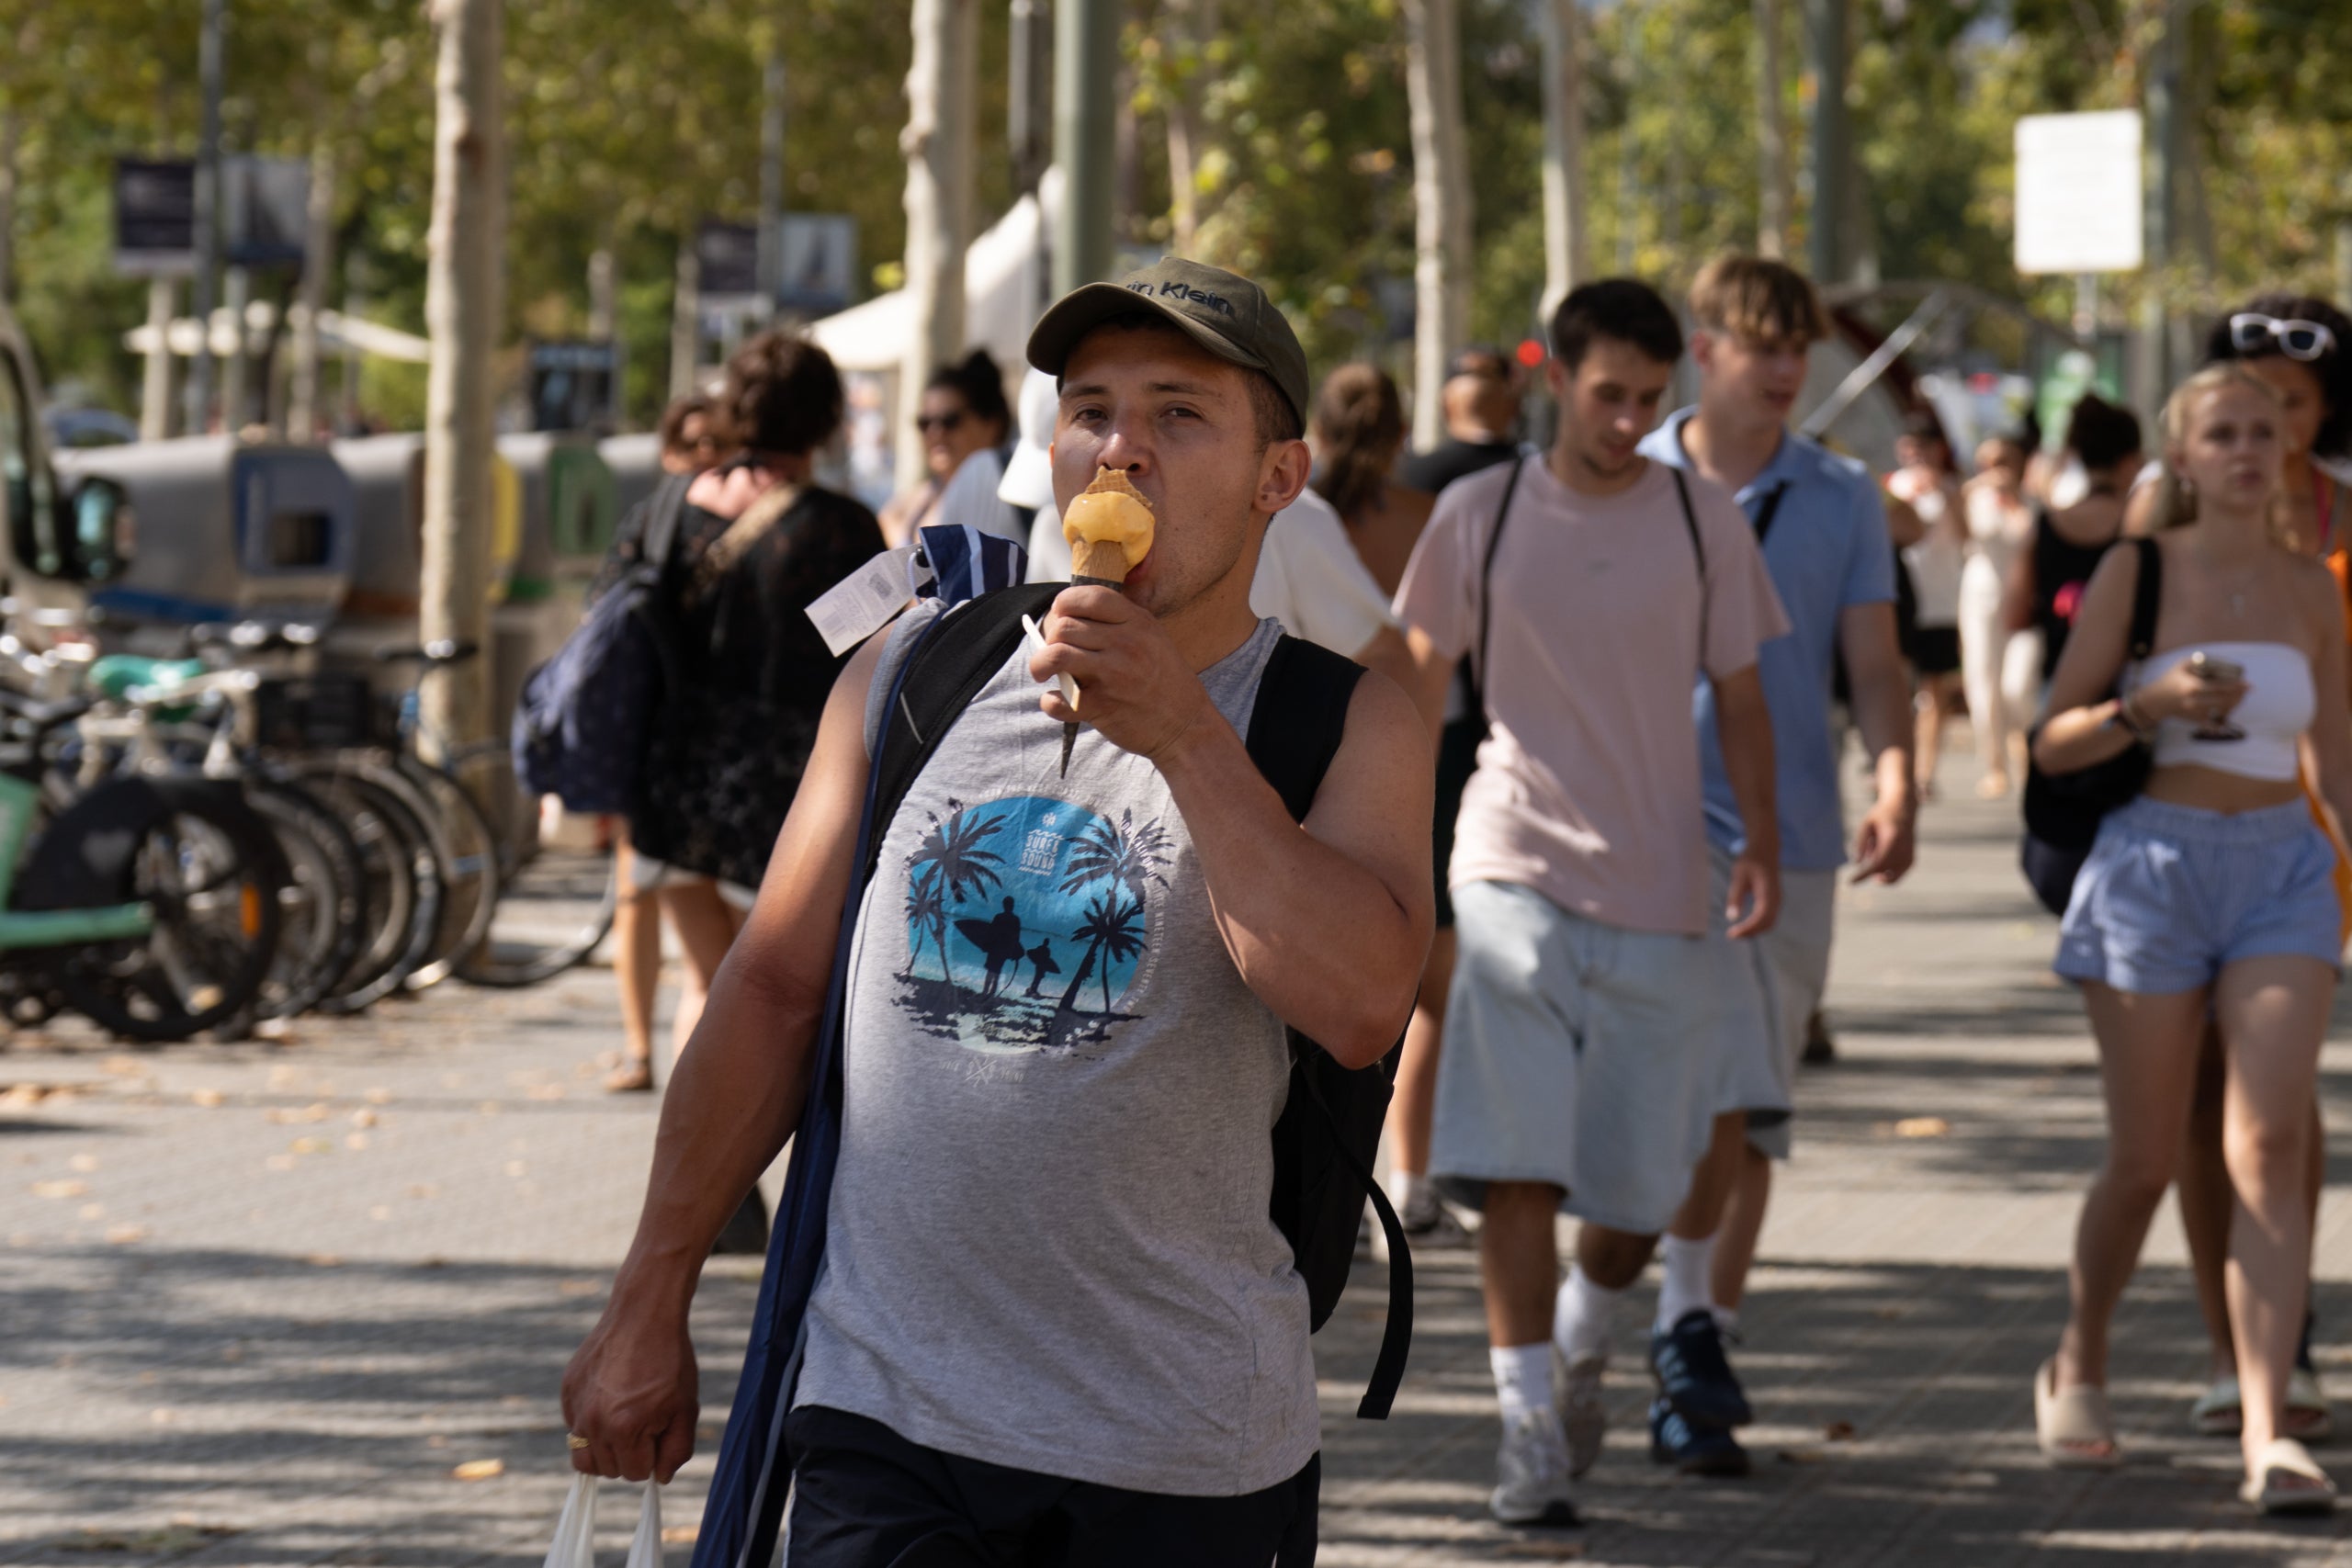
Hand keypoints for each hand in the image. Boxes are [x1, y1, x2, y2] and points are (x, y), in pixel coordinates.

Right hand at [559, 1302, 698, 1483]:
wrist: (643, 1315)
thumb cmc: (670, 1361)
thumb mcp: (685, 1408)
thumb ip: (676, 1450)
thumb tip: (659, 1478)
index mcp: (624, 1429)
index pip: (634, 1473)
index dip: (651, 1457)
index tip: (659, 1433)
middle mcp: (593, 1422)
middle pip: (608, 1470)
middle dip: (628, 1455)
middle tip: (644, 1423)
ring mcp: (576, 1407)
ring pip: (583, 1457)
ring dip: (604, 1448)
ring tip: (623, 1420)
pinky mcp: (567, 1392)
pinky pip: (574, 1427)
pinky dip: (590, 1424)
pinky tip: (609, 1398)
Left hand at [1031, 586, 1212, 761]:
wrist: (1186, 726)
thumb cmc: (1164, 679)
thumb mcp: (1152, 637)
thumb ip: (1117, 622)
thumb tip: (1065, 616)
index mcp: (1137, 622)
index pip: (1089, 596)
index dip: (1064, 603)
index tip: (1059, 616)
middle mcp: (1126, 644)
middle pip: (1065, 626)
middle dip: (1048, 637)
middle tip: (1051, 649)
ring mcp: (1114, 675)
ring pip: (1056, 654)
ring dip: (1039, 663)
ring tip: (1041, 672)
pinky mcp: (1103, 707)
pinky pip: (1060, 700)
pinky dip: (1050, 702)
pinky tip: (1055, 701)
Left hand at [1724, 853, 1780, 938]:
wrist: (1765, 850)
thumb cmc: (1750, 861)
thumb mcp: (1738, 875)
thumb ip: (1735, 896)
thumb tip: (1731, 918)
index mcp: (1768, 891)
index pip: (1761, 916)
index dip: (1748, 928)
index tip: (1732, 934)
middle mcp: (1776, 898)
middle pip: (1767, 923)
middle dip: (1750, 932)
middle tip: (1731, 935)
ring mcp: (1777, 900)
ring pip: (1769, 923)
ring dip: (1754, 931)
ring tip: (1736, 933)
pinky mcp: (1774, 901)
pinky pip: (1769, 918)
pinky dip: (1758, 926)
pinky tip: (1744, 927)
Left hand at [1850, 792, 1916, 884]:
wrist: (1903, 808)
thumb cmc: (1881, 815)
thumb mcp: (1866, 824)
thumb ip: (1860, 843)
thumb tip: (1856, 863)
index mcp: (1893, 839)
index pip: (1878, 863)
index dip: (1864, 874)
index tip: (1850, 882)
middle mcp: (1905, 849)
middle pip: (1882, 870)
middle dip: (1869, 868)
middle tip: (1868, 847)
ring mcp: (1910, 855)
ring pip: (1890, 876)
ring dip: (1878, 868)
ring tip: (1876, 846)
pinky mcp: (1912, 860)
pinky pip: (1897, 875)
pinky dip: (1886, 871)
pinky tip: (1882, 853)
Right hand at [2136, 662, 2249, 727]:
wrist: (2154, 702)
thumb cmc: (2168, 680)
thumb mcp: (2180, 666)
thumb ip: (2198, 660)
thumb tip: (2218, 658)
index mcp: (2192, 686)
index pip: (2220, 686)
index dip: (2236, 685)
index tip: (2248, 684)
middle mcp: (2194, 701)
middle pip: (2225, 699)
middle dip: (2239, 695)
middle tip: (2246, 690)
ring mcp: (2195, 712)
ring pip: (2222, 711)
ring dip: (2233, 705)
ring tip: (2238, 699)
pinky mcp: (2194, 720)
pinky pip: (2214, 722)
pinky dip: (2223, 720)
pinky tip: (2228, 715)